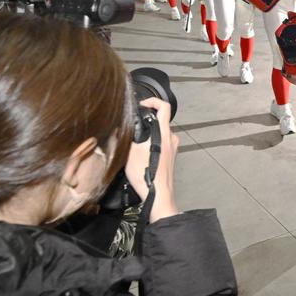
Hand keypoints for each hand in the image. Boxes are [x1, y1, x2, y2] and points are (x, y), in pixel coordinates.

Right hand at [124, 96, 180, 222]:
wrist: (158, 194)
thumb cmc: (146, 175)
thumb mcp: (130, 152)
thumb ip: (129, 136)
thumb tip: (122, 127)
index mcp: (163, 134)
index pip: (164, 107)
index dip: (152, 101)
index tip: (142, 105)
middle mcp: (171, 138)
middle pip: (161, 120)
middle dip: (147, 121)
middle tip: (134, 126)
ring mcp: (173, 148)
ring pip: (161, 133)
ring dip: (149, 134)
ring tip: (136, 143)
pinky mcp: (171, 157)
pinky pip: (162, 144)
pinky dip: (152, 144)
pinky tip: (142, 154)